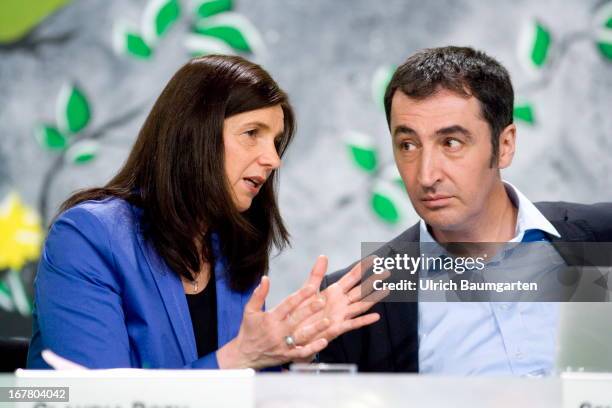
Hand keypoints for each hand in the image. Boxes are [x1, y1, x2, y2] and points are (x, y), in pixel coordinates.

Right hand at [216, 276, 330, 369]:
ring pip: (301, 336)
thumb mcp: (249, 310)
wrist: (244, 355)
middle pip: (296, 318)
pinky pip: (302, 353)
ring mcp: (283, 345)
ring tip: (327, 321)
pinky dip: (313, 348)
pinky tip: (324, 341)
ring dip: (315, 329)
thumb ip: (258, 294)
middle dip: (310, 309)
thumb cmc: (248, 331)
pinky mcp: (287, 355)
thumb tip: (265, 278)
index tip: (311, 288)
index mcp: (270, 319)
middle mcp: (277, 331)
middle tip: (322, 301)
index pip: (287, 305)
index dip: (300, 296)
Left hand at [292, 255, 389, 361]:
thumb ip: (316, 273)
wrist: (296, 332)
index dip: (362, 268)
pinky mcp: (337, 328)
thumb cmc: (302, 312)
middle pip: (360, 289)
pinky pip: (353, 324)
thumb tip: (323, 255)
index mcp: (334, 292)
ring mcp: (341, 315)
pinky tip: (376, 317)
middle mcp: (341, 302)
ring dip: (373, 298)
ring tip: (386, 290)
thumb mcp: (308, 290)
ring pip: (361, 305)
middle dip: (373, 281)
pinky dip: (365, 320)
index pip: (351, 277)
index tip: (373, 259)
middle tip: (387, 272)